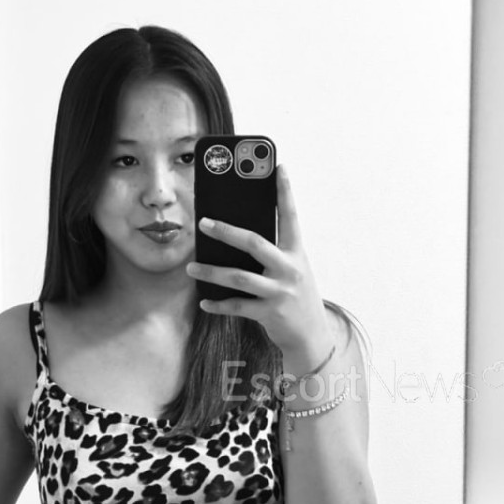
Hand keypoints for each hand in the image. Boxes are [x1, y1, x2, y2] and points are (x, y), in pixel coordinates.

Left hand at [187, 165, 331, 365]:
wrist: (312, 336)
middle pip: (255, 243)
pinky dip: (218, 304)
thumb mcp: (292, 269)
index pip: (290, 216)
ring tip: (191, 268)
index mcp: (296, 252)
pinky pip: (238, 307)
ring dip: (211, 273)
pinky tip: (204, 301)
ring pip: (239, 278)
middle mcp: (290, 269)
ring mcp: (280, 292)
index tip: (278, 166)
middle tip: (203, 223)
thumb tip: (235, 234)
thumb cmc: (296, 296)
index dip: (285, 191)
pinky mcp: (270, 314)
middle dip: (226, 232)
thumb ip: (271, 251)